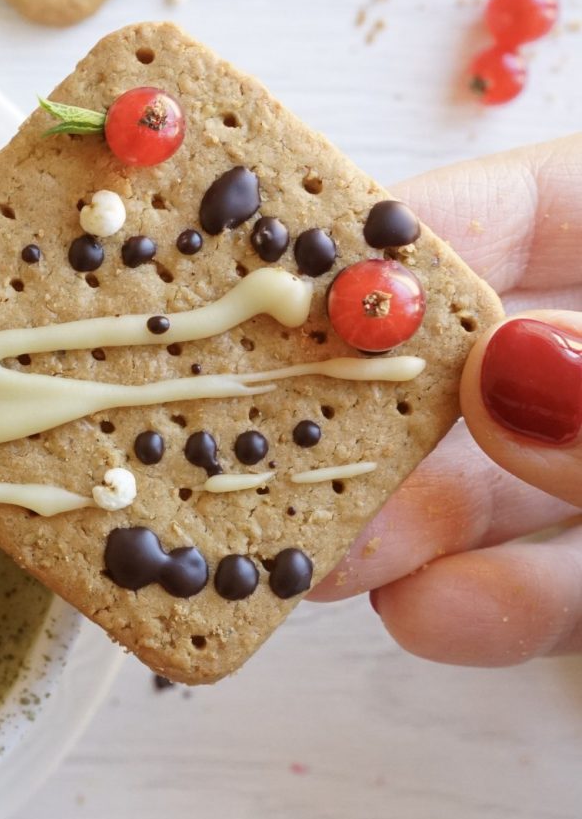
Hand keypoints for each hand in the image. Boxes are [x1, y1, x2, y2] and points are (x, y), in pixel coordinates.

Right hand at [311, 132, 581, 662]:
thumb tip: (511, 377)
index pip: (549, 202)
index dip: (419, 225)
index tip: (302, 267)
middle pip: (487, 353)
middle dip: (373, 404)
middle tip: (265, 439)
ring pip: (504, 479)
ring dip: (405, 523)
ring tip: (320, 560)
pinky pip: (559, 579)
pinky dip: (494, 606)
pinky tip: (431, 616)